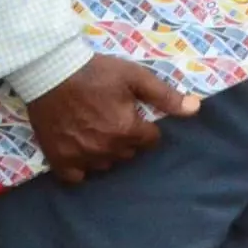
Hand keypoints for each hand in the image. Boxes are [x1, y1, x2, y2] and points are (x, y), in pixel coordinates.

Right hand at [26, 53, 184, 184]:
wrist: (51, 71)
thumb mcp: (135, 77)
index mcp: (127, 130)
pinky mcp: (59, 159)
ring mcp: (81, 157)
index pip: (150, 140)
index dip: (145, 127)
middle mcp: (106, 149)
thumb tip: (196, 109)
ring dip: (106, 153)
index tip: (133, 114)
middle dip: (127, 139)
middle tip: (113, 119)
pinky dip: (81, 168)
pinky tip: (80, 152)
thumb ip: (165, 96)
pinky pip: (76, 177)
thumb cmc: (96, 72)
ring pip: (105, 165)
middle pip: (128, 153)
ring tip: (97, 132)